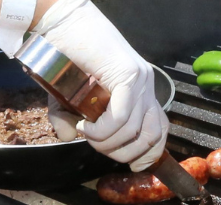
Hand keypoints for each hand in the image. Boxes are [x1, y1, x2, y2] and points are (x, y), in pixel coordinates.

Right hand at [33, 0, 166, 170]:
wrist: (61, 22)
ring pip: (134, 130)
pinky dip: (102, 130)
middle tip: (97, 147)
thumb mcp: (66, 97)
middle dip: (125, 153)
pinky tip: (86, 126)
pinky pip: (121, 116)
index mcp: (141, 90)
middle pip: (153, 135)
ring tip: (86, 133)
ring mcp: (140, 79)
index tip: (132, 165)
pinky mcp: (128, 75)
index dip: (150, 154)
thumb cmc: (64, 55)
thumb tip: (69, 137)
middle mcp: (146, 85)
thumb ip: (69, 119)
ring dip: (107, 143)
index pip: (160, 129)